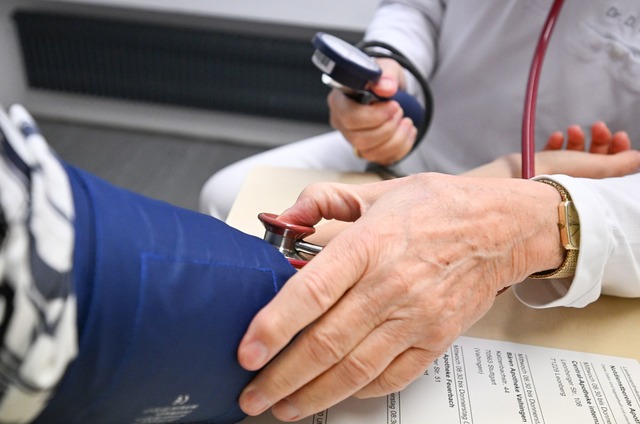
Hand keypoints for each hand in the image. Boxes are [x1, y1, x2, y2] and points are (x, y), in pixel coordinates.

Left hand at [237, 173, 564, 420]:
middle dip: (281, 377)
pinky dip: (359, 391)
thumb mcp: (378, 192)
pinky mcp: (435, 339)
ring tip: (284, 408)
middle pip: (326, 343)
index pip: (312, 292)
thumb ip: (323, 201)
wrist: (501, 229)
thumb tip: (285, 215)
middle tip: (253, 394)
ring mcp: (416, 317)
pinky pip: (391, 376)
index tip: (247, 352)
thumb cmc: (439, 208)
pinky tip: (335, 395)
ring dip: (313, 395)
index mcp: (369, 245)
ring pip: (355, 369)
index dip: (274, 327)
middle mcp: (391, 285)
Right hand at [328, 58, 416, 164]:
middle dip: (386, 128)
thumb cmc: (382, 78)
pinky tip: (407, 132)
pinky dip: (401, 147)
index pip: (348, 117)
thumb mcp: (386, 67)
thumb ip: (386, 74)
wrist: (390, 89)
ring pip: (369, 152)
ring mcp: (352, 139)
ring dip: (395, 138)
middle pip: (358, 138)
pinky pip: (381, 159)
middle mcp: (341, 122)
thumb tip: (386, 87)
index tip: (394, 105)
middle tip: (400, 111)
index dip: (373, 116)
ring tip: (407, 121)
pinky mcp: (367, 150)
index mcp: (339, 100)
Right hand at [465, 122, 639, 178]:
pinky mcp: (538, 168)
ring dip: (578, 139)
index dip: (619, 149)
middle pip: (594, 158)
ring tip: (573, 131)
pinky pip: (552, 153)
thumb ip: (620, 164)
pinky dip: (558, 143)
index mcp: (591, 187)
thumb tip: (639, 158)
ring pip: (574, 154)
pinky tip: (557, 137)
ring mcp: (557, 175)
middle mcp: (576, 182)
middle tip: (598, 126)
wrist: (515, 181)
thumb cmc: (554, 178)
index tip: (619, 135)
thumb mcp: (594, 169)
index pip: (612, 167)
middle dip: (599, 140)